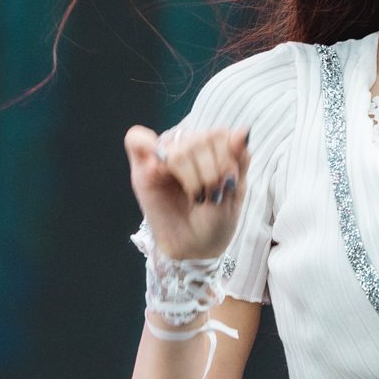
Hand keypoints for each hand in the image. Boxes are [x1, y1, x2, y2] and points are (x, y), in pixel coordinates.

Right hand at [124, 123, 249, 259]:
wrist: (196, 248)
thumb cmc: (216, 219)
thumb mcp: (236, 190)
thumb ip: (238, 159)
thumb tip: (242, 131)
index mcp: (212, 146)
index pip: (219, 134)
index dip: (226, 158)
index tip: (228, 184)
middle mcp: (187, 146)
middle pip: (200, 141)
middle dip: (211, 173)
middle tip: (210, 195)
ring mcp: (164, 155)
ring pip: (179, 151)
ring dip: (192, 178)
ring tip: (195, 196)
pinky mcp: (142, 169)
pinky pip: (136, 139)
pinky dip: (145, 143)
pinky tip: (157, 168)